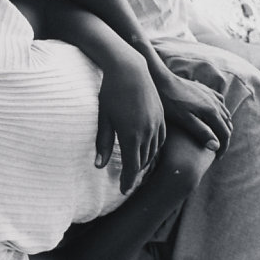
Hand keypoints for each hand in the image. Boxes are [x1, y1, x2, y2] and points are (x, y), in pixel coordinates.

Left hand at [95, 51, 166, 193]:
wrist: (130, 69)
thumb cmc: (111, 92)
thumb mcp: (103, 118)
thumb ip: (102, 143)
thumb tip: (98, 166)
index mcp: (131, 135)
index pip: (132, 167)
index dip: (128, 181)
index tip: (124, 190)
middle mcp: (147, 132)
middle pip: (144, 161)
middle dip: (136, 174)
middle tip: (128, 182)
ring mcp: (157, 124)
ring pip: (154, 151)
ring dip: (145, 162)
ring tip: (136, 168)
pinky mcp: (161, 116)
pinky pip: (161, 139)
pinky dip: (154, 149)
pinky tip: (147, 150)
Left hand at [153, 70, 232, 156]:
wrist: (161, 80)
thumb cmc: (169, 101)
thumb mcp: (184, 119)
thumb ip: (201, 132)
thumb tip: (216, 146)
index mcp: (211, 111)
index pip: (225, 133)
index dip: (223, 147)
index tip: (217, 158)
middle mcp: (215, 102)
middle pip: (227, 124)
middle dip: (224, 138)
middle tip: (217, 150)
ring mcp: (210, 95)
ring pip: (225, 113)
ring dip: (224, 126)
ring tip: (216, 136)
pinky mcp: (204, 90)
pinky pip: (219, 102)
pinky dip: (221, 112)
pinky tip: (215, 115)